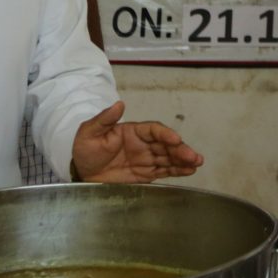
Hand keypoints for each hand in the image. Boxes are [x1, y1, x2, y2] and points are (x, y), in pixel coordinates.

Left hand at [71, 102, 204, 182]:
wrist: (81, 173)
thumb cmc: (85, 149)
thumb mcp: (89, 132)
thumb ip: (104, 119)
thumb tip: (119, 104)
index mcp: (133, 132)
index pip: (153, 130)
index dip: (165, 134)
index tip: (175, 139)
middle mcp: (143, 144)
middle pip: (166, 145)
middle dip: (180, 150)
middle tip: (193, 156)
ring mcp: (146, 159)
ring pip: (169, 158)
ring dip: (183, 160)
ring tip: (197, 163)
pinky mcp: (146, 174)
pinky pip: (164, 171)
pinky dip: (177, 171)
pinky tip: (189, 171)